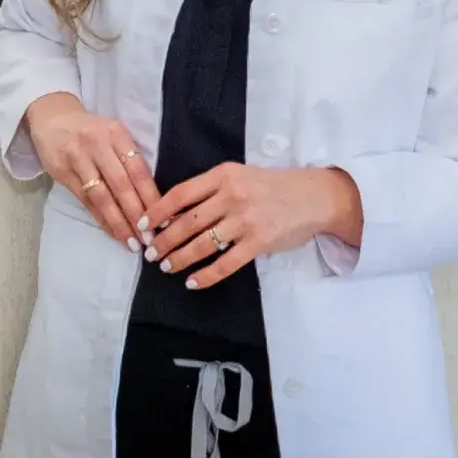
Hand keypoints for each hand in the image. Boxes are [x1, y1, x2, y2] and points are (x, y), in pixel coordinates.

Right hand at [23, 93, 161, 252]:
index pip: (138, 169)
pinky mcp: (62, 172)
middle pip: (121, 185)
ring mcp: (78, 159)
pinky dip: (101, 218)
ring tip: (132, 242)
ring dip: (118, 222)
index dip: (151, 196)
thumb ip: (129, 158)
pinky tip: (112, 231)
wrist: (52, 118)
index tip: (164, 218)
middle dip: (136, 214)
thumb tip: (153, 197)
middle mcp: (98, 144)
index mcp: (117, 134)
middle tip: (150, 238)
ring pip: (102, 196)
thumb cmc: (91, 130)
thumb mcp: (113, 134)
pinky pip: (85, 201)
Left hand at [147, 164, 363, 289]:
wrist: (315, 196)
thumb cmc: (274, 187)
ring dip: (180, 258)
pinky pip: (226, 263)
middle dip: (164, 241)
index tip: (143, 225)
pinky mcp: (260, 241)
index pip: (181, 194)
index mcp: (225, 175)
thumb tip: (176, 215)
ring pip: (202, 244)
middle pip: (187, 222)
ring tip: (167, 266)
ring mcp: (246, 219)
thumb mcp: (241, 177)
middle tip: (151, 253)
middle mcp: (233, 195)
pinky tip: (193, 282)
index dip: (157, 212)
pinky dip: (206, 275)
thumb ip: (213, 191)